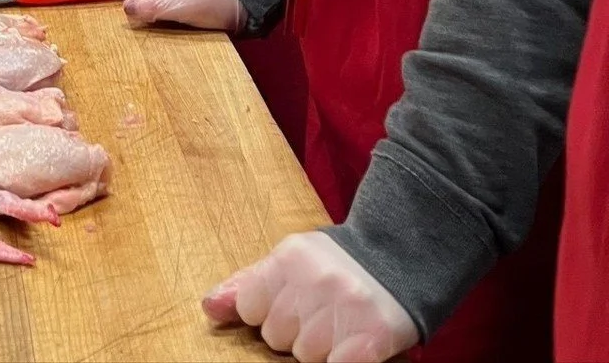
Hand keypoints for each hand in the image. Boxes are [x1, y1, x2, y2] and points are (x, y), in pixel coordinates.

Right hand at [122, 0, 246, 32]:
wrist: (244, 1)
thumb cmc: (218, 0)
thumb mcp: (186, 7)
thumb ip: (155, 7)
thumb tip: (127, 9)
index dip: (145, 7)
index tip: (161, 15)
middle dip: (152, 7)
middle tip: (174, 13)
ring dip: (159, 9)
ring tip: (180, 11)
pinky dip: (166, 8)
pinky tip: (180, 10)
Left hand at [203, 231, 417, 361]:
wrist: (400, 257)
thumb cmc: (334, 264)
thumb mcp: (289, 259)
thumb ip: (247, 283)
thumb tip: (209, 308)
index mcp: (289, 258)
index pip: (249, 306)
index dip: (266, 312)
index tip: (287, 304)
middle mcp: (314, 282)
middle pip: (276, 336)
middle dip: (294, 332)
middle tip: (319, 314)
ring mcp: (344, 311)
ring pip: (304, 357)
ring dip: (319, 349)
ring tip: (338, 327)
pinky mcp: (370, 339)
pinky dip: (337, 360)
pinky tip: (345, 348)